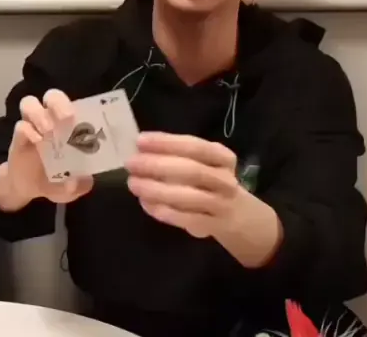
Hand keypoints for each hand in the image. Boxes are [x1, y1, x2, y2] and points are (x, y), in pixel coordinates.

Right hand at [6, 89, 93, 204]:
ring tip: (48, 131)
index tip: (83, 117)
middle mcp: (50, 121)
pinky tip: (37, 142)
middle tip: (67, 118)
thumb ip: (79, 186)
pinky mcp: (17, 138)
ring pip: (30, 103)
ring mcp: (32, 127)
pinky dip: (27, 131)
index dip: (78, 105)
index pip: (74, 104)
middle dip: (59, 103)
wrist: (28, 188)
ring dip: (40, 114)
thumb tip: (81, 182)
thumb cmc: (56, 180)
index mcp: (69, 127)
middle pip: (52, 96)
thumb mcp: (71, 188)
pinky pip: (20, 126)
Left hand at [125, 132, 240, 238]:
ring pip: (189, 197)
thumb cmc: (207, 180)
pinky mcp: (212, 226)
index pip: (195, 146)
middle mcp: (225, 180)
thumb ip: (175, 153)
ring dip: (157, 189)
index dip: (167, 143)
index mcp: (223, 157)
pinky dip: (164, 211)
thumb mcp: (200, 161)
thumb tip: (141, 146)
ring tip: (133, 183)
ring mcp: (221, 204)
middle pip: (192, 171)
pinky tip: (145, 203)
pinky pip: (187, 219)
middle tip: (131, 163)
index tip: (140, 141)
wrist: (235, 213)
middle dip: (158, 166)